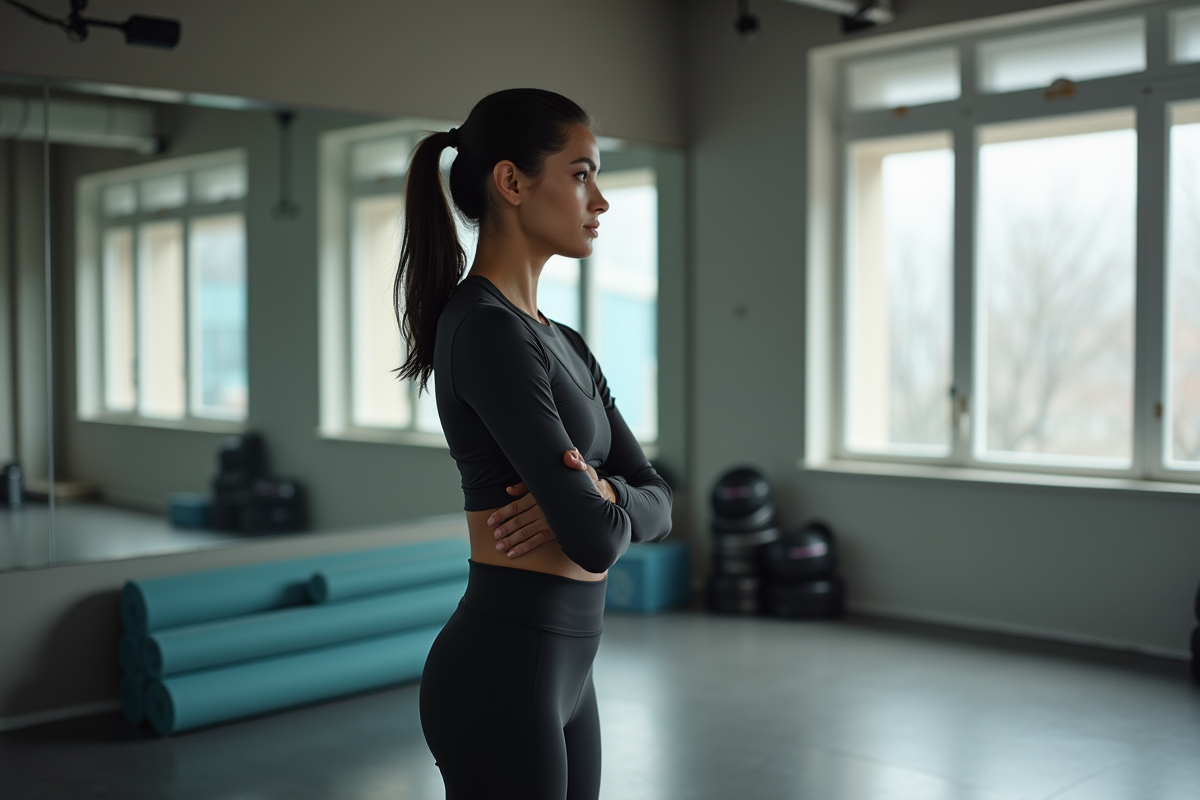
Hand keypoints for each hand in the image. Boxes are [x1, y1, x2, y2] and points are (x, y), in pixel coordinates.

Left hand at [486, 448, 615, 557]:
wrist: (599, 494)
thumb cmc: (572, 482)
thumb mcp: (553, 476)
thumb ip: (529, 483)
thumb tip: (508, 490)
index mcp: (541, 494)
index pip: (518, 505)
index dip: (503, 513)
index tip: (490, 520)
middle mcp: (545, 509)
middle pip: (520, 520)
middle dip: (505, 529)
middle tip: (492, 536)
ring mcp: (551, 522)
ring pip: (527, 532)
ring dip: (512, 540)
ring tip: (498, 547)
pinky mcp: (557, 531)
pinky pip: (538, 541)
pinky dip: (525, 547)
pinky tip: (513, 554)